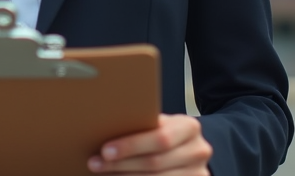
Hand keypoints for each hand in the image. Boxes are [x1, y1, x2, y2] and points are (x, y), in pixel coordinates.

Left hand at [88, 114, 212, 174]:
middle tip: (95, 164)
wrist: (188, 152)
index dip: (131, 146)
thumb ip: (142, 125)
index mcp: (189, 127)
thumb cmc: (163, 134)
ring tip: (102, 174)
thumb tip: (103, 124)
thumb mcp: (160, 125)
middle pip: (155, 162)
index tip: (105, 150)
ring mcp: (199, 173)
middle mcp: (199, 151)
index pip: (160, 138)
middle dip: (121, 165)